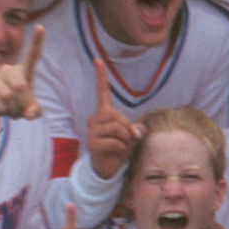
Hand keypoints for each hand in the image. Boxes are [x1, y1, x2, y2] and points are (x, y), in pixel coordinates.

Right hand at [0, 25, 45, 119]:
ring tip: (9, 107)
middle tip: (21, 108)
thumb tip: (29, 113)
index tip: (41, 27)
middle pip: (21, 87)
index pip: (33, 54)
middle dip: (23, 103)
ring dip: (12, 109)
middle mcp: (9, 69)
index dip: (37, 41)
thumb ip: (36, 111)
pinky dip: (1, 111)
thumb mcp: (30, 110)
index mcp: (24, 71)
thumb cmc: (17, 104)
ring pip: (8, 97)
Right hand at [86, 59, 142, 179]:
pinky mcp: (93, 143)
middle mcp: (95, 119)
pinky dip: (121, 149)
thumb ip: (135, 129)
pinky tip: (115, 153)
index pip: (103, 92)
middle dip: (127, 129)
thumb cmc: (120, 148)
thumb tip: (135, 131)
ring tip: (119, 146)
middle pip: (119, 116)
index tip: (98, 59)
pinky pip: (116, 142)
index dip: (101, 76)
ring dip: (125, 140)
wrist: (108, 168)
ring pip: (118, 129)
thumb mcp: (132, 136)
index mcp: (104, 113)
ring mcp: (92, 130)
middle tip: (123, 140)